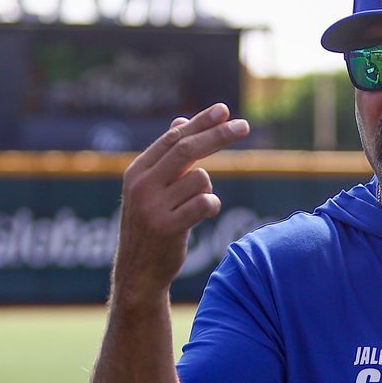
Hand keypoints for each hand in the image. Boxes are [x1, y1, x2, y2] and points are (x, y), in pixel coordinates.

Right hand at [112, 103, 249, 306]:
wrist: (138, 272)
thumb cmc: (151, 226)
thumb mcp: (150, 189)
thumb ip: (166, 157)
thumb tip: (180, 121)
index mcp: (136, 171)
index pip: (174, 138)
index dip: (201, 122)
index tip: (224, 110)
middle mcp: (141, 185)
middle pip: (188, 149)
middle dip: (219, 135)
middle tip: (245, 126)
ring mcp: (152, 206)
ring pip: (201, 178)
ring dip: (208, 189)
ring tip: (194, 206)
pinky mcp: (167, 228)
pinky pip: (205, 203)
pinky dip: (211, 205)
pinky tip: (204, 214)